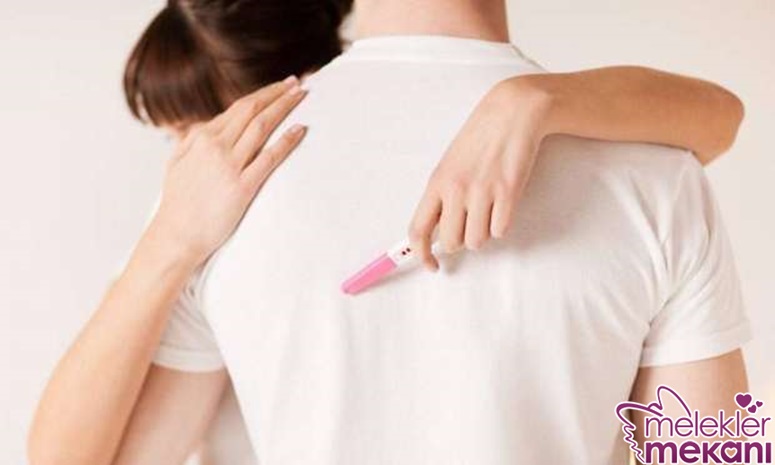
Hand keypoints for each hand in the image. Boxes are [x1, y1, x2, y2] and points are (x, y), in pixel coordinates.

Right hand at [148, 76, 307, 264]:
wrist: (177, 236)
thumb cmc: (178, 204)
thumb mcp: (177, 164)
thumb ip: (190, 141)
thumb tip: (203, 127)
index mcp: (200, 138)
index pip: (237, 108)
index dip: (262, 95)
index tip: (279, 87)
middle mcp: (215, 146)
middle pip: (252, 110)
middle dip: (277, 93)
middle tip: (297, 81)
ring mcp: (229, 166)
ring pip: (262, 126)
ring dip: (284, 107)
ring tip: (302, 95)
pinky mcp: (242, 187)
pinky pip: (270, 157)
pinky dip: (287, 140)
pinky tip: (301, 129)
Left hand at [408, 76, 553, 270]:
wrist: (512, 113)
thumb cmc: (480, 139)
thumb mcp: (450, 164)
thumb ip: (442, 196)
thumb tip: (436, 234)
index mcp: (436, 182)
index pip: (418, 229)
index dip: (421, 254)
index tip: (431, 265)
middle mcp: (456, 189)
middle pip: (451, 242)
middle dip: (461, 241)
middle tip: (470, 224)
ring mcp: (482, 191)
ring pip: (477, 241)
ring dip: (483, 233)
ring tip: (488, 210)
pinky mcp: (508, 192)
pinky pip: (501, 230)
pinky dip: (502, 224)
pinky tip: (504, 203)